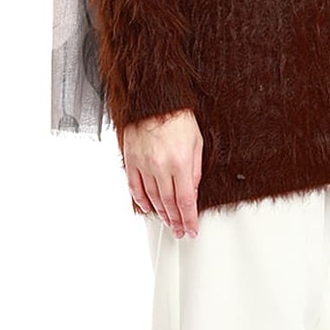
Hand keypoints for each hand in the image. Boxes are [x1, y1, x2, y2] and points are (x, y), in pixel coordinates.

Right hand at [124, 109, 202, 237]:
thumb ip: (195, 170)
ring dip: (161, 214)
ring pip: (152, 198)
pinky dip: (141, 200)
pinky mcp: (131, 160)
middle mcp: (160, 166)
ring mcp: (144, 165)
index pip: (185, 201)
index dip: (189, 218)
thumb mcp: (197, 143)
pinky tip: (148, 208)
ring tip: (168, 222)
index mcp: (180, 163)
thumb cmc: (177, 116)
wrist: (154, 99)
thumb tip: (192, 191)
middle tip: (180, 230)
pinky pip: (135, 187)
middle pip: (169, 203)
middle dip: (176, 220)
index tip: (191, 229)